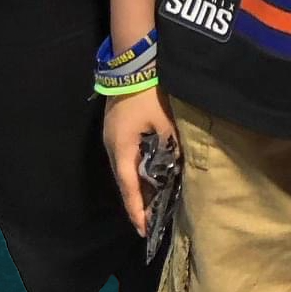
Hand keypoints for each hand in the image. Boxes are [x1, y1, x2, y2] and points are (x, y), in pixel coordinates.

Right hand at [103, 89, 177, 235]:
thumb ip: (171, 143)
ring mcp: (112, 136)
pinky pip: (126, 156)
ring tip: (153, 201)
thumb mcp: (164, 119)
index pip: (128, 188)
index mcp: (121, 148)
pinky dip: (136, 168)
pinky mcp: (116, 127)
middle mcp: (112, 147)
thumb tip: (179, 162)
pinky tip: (149, 172)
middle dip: (138, 201)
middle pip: (124, 181)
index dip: (137, 210)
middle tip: (152, 220)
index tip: (144, 231)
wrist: (132, 60)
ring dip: (137, 185)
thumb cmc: (148, 91)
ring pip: (125, 169)